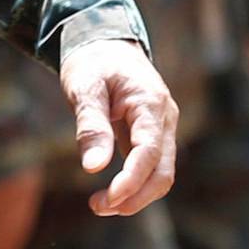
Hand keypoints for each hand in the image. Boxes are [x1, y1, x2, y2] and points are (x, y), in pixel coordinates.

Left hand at [59, 38, 178, 218]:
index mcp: (151, 104)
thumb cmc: (92, 62)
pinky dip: (134, 183)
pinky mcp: (151, 134)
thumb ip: (91, 126)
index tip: (107, 199)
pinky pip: (150, 166)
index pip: (149, 152)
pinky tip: (110, 192)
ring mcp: (161, 127)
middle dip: (135, 196)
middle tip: (97, 207)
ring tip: (99, 205)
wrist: (105, 42)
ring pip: (161, 173)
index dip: (132, 180)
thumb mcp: (84, 88)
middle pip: (163, 172)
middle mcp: (164, 118)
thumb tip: (93, 168)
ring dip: (135, 194)